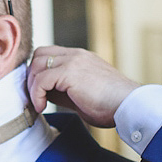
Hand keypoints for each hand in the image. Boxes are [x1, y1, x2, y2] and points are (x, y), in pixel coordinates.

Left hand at [26, 46, 140, 126]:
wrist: (130, 106)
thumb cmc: (112, 106)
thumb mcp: (82, 94)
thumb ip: (63, 89)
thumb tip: (43, 94)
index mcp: (80, 58)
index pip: (49, 54)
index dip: (39, 72)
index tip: (39, 92)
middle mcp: (76, 55)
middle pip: (39, 54)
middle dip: (32, 76)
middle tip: (35, 97)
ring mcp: (74, 60)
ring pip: (37, 64)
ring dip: (32, 86)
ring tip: (38, 104)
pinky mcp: (70, 72)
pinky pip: (41, 80)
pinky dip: (36, 94)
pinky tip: (42, 106)